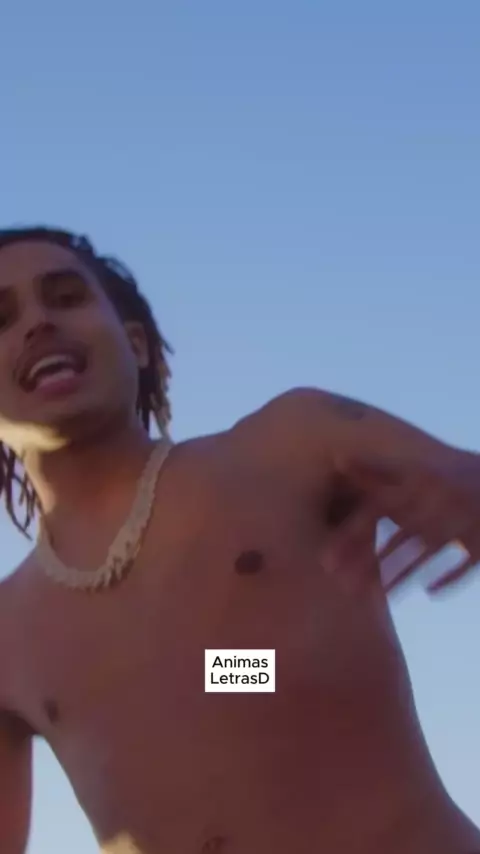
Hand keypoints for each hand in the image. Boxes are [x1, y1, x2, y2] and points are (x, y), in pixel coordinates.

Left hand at [324, 451, 479, 593]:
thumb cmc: (445, 479)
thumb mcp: (412, 470)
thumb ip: (375, 471)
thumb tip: (336, 459)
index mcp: (418, 480)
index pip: (378, 508)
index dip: (352, 534)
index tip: (326, 559)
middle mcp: (439, 497)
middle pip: (400, 535)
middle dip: (370, 561)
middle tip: (343, 585)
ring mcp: (465, 517)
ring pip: (429, 550)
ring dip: (402, 573)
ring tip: (379, 595)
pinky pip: (468, 560)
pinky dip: (450, 576)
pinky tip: (430, 592)